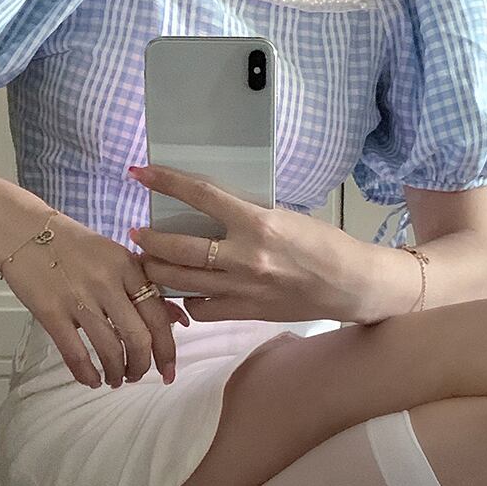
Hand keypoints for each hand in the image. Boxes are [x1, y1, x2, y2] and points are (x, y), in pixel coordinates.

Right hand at [0, 209, 189, 388]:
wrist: (23, 229)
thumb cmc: (73, 245)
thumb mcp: (116, 256)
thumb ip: (146, 286)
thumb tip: (177, 319)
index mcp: (128, 267)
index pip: (158, 316)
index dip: (167, 350)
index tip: (168, 370)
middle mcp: (107, 282)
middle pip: (138, 338)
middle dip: (142, 366)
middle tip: (137, 375)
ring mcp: (78, 298)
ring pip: (109, 349)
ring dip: (116, 372)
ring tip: (115, 379)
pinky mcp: (51, 311)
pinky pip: (75, 353)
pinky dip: (86, 373)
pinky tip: (91, 379)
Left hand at [127, 164, 365, 322]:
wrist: (349, 284)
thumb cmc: (322, 244)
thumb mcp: (284, 217)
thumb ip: (247, 216)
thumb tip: (211, 210)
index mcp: (257, 223)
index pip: (200, 196)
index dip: (165, 182)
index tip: (140, 174)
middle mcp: (245, 256)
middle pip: (178, 249)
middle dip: (149, 239)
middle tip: (136, 232)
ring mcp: (243, 288)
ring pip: (181, 281)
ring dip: (156, 270)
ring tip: (147, 261)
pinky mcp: (246, 311)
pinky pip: (202, 309)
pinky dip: (187, 300)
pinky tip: (185, 291)